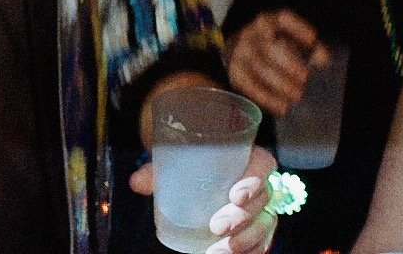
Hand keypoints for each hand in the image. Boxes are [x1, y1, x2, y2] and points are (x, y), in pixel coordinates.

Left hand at [129, 145, 278, 253]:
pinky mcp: (258, 228)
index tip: (235, 196)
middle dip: (242, 217)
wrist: (199, 178)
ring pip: (266, 225)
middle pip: (263, 199)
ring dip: (246, 241)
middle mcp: (260, 183)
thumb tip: (136, 183)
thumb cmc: (192, 165)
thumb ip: (158, 171)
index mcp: (247, 158)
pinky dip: (252, 251)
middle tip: (217, 227)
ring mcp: (261, 208)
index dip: (255, 180)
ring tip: (218, 251)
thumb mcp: (175, 163)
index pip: (264, 164)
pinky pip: (263, 242)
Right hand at [226, 8, 326, 117]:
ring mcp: (240, 51)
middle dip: (289, 62)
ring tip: (297, 95)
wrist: (235, 52)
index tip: (312, 39)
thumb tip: (324, 58)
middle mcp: (252, 33)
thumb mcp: (289, 39)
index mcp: (268, 21)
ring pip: (260, 67)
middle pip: (271, 46)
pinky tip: (282, 107)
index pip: (283, 18)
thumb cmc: (271, 47)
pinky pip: (250, 85)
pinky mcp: (234, 71)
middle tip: (305, 77)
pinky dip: (267, 98)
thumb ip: (310, 47)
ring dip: (280, 83)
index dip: (298, 27)